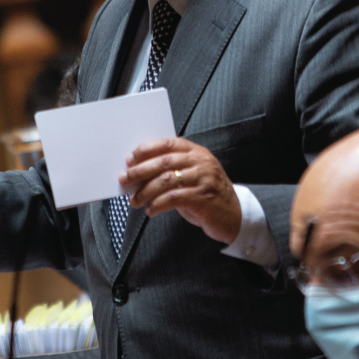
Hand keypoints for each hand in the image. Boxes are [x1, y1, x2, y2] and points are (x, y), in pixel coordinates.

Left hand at [120, 138, 240, 243]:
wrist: (234, 215)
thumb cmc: (206, 194)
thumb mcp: (192, 176)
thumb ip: (172, 170)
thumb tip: (139, 174)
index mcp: (197, 152)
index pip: (168, 143)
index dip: (147, 149)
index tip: (130, 158)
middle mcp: (202, 162)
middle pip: (164, 161)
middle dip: (140, 171)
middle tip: (125, 179)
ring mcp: (204, 179)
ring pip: (166, 180)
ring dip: (145, 191)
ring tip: (135, 201)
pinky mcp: (203, 198)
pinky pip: (173, 199)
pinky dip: (157, 205)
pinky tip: (150, 211)